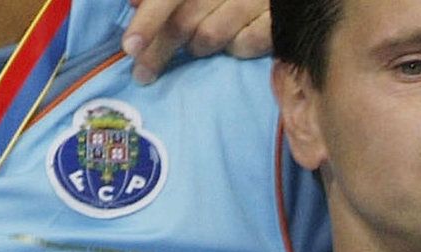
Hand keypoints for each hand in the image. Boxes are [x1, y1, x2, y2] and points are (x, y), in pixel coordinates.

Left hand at [122, 0, 270, 84]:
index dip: (148, 21)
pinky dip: (234, 48)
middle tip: (143, 74)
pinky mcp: (278, 20)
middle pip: (183, 23)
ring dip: (198, 47)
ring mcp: (256, 0)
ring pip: (210, 36)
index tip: (131, 47)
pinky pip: (244, 45)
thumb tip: (132, 2)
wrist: (289, 1)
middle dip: (159, 52)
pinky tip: (233, 43)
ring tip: (197, 45)